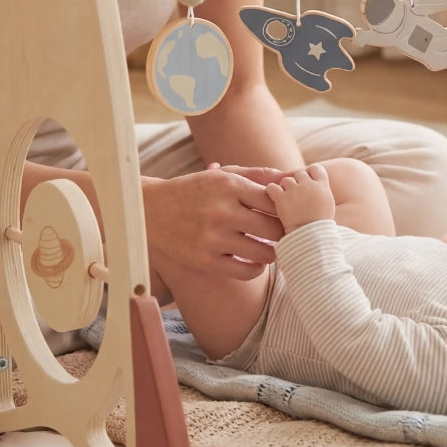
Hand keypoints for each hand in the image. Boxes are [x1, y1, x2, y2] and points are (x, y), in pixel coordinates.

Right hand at [144, 165, 285, 282]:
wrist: (153, 209)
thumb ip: (261, 176)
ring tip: (271, 248)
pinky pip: (245, 272)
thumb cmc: (198, 190)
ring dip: (273, 252)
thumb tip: (293, 178)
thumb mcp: (226, 175)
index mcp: (230, 185)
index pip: (276, 201)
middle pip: (274, 229)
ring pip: (263, 253)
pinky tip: (256, 261)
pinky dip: (257, 268)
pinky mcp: (205, 261)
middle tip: (288, 235)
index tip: (291, 214)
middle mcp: (222, 211)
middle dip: (285, 233)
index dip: (288, 210)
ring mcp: (213, 238)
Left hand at [265, 164, 334, 232]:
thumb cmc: (320, 226)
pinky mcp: (281, 198)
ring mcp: (295, 190)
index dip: (309, 173)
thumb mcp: (327, 205)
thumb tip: (314, 186)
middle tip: (294, 195)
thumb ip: (320, 192)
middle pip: (299, 173)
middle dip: (296, 182)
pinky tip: (274, 199)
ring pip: (286, 180)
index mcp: (323, 186)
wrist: (311, 237)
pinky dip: (271, 192)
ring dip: (284, 188)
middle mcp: (309, 185)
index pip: (316, 169)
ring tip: (285, 201)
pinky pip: (272, 187)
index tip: (306, 182)